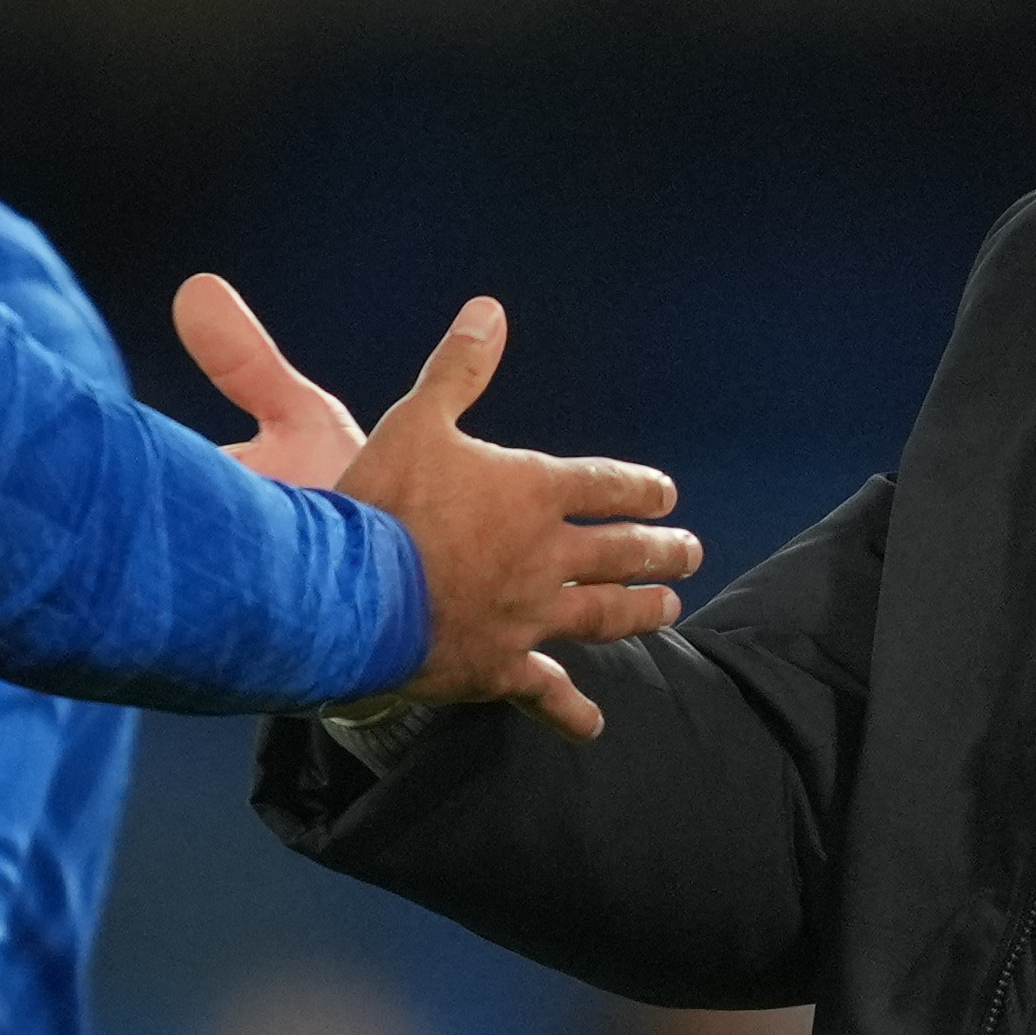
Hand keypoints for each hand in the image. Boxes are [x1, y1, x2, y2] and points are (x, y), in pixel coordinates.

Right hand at [175, 276, 697, 738]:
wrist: (348, 593)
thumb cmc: (380, 504)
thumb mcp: (417, 420)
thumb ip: (458, 370)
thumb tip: (490, 310)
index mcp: (532, 492)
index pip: (605, 485)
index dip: (639, 488)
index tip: (666, 495)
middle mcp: (545, 556)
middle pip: (620, 552)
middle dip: (659, 550)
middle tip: (688, 552)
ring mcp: (528, 616)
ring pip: (603, 615)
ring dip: (640, 611)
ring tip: (668, 609)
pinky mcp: (499, 666)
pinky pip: (545, 691)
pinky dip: (570, 710)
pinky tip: (593, 724)